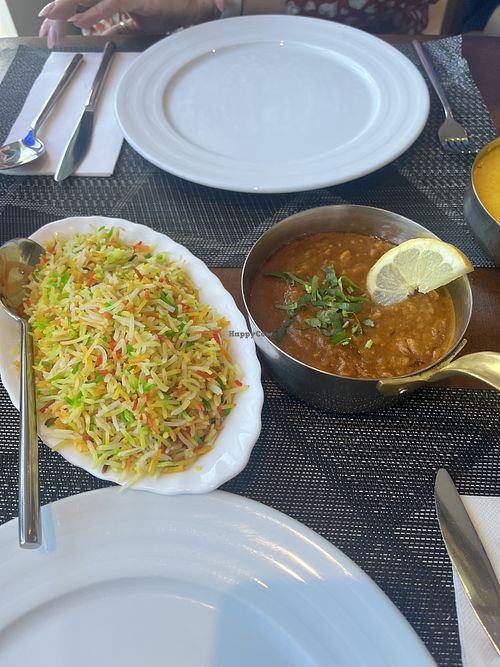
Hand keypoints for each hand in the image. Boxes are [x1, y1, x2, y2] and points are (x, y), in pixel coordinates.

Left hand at [39, 0, 218, 46]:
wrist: (191, 7)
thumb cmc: (167, 13)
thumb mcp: (136, 24)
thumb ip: (117, 28)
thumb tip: (102, 35)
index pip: (82, 1)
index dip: (64, 12)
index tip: (50, 27)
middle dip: (60, 11)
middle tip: (45, 25)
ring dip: (68, 8)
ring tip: (52, 18)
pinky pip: (110, 4)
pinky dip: (93, 13)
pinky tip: (81, 21)